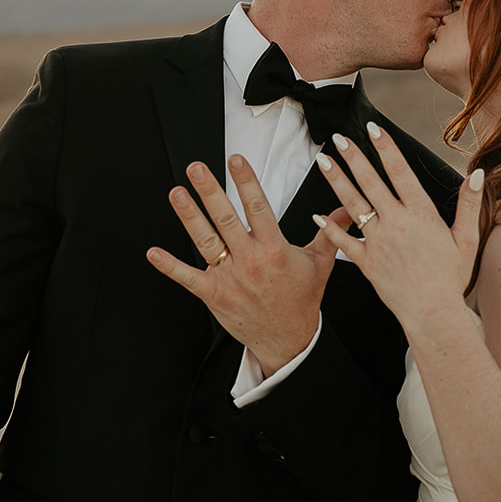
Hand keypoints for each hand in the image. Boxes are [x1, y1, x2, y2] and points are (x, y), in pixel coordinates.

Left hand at [146, 154, 348, 373]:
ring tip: (177, 193)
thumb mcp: (321, 263)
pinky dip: (170, 266)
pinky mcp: (215, 295)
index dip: (246, 182)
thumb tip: (347, 209)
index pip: (258, 208)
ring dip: (189, 217)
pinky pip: (189, 278)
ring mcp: (231, 278)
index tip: (235, 160)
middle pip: (227, 220)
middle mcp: (251, 261)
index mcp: (275, 249)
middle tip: (196, 168)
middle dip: (210, 192)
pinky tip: (153, 252)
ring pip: (206, 242)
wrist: (289, 341)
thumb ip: (331, 232)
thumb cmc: (302, 300)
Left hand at [312, 125, 483, 328]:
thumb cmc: (451, 278)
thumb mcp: (467, 238)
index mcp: (421, 213)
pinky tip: (318, 214)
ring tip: (323, 161)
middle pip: (370, 182)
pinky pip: (344, 240)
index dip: (386, 148)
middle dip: (353, 156)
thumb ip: (469, 204)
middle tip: (338, 137)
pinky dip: (330, 227)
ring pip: (353, 204)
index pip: (400, 172)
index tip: (374, 128)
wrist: (433, 313)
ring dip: (336, 180)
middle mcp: (396, 222)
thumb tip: (478, 174)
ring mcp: (378, 241)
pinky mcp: (366, 261)